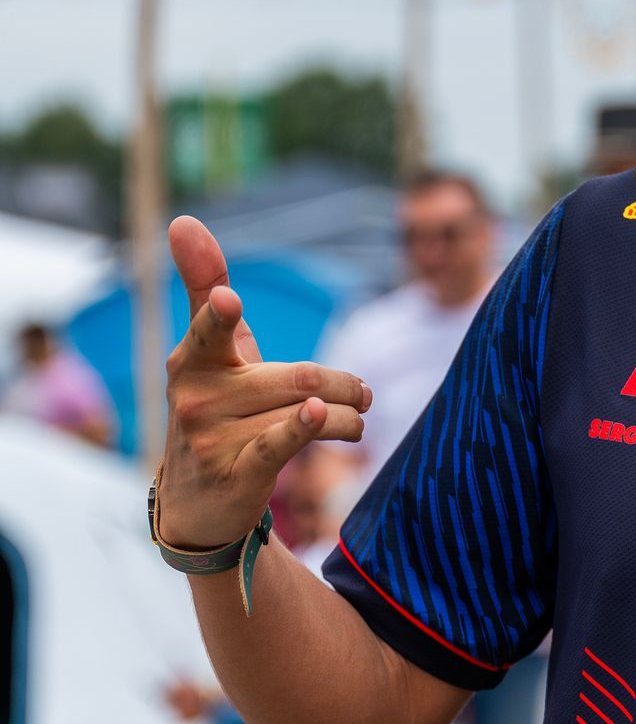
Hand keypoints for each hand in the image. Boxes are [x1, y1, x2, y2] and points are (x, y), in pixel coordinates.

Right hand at [156, 216, 370, 550]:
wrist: (198, 502)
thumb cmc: (215, 410)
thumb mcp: (210, 352)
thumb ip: (205, 289)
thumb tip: (184, 221)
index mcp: (193, 360)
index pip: (209, 329)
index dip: (220, 316)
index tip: (229, 301)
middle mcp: (198, 396)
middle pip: (299, 376)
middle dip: (343, 383)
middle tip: (363, 391)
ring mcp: (214, 437)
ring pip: (306, 409)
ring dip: (347, 416)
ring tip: (356, 420)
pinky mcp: (237, 472)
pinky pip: (280, 443)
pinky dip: (309, 427)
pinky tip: (331, 416)